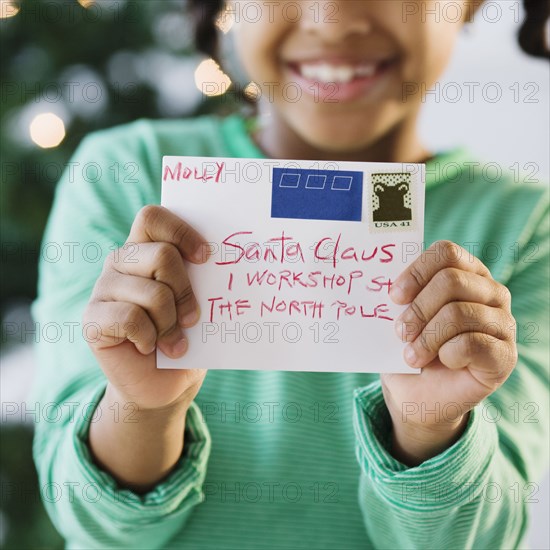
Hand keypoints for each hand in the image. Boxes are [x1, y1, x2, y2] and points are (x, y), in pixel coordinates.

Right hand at [83, 205, 208, 411]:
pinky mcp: (92, 319)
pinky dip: (150, 338)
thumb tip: (220, 260)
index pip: (152, 217)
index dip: (181, 232)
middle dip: (186, 292)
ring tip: (174, 341)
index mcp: (146, 249)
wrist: (165, 383)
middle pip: (161, 255)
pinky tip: (150, 348)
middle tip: (192, 319)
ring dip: (171, 324)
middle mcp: (121, 262)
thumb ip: (198, 277)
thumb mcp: (198, 302)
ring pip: (152, 293)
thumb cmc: (186, 336)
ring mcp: (103, 289)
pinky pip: (131, 319)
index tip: (205, 257)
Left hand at [381, 240, 516, 464]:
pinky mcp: (505, 355)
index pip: (446, 252)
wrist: (420, 394)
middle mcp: (490, 292)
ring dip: (427, 337)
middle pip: (451, 281)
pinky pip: (473, 344)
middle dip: (418, 309)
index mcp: (465, 273)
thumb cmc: (410, 347)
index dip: (417, 271)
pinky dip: (447, 354)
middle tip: (400, 332)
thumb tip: (380, 279)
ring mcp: (503, 323)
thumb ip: (400, 296)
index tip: (393, 297)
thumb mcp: (400, 317)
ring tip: (412, 356)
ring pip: (459, 313)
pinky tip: (442, 362)